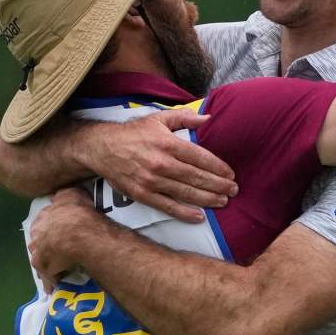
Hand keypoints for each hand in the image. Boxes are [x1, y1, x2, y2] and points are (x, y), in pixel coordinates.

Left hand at [28, 188, 103, 291]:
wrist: (80, 233)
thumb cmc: (80, 213)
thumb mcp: (72, 194)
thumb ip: (64, 196)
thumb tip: (57, 198)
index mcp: (43, 215)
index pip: (42, 223)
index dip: (50, 230)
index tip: (57, 235)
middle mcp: (37, 232)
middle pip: (37, 241)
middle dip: (44, 247)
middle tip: (55, 254)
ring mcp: (38, 250)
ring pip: (40, 259)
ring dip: (46, 265)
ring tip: (55, 271)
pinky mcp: (43, 265)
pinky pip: (46, 275)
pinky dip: (50, 281)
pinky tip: (54, 287)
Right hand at [85, 111, 237, 222]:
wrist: (102, 148)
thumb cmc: (133, 133)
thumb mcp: (157, 119)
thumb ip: (184, 118)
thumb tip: (208, 117)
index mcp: (167, 143)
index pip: (200, 157)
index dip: (218, 167)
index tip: (231, 174)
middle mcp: (161, 163)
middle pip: (196, 177)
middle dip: (218, 185)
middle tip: (233, 190)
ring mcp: (152, 181)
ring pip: (186, 193)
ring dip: (207, 199)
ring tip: (223, 202)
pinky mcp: (143, 194)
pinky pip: (168, 206)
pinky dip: (185, 213)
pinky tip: (200, 216)